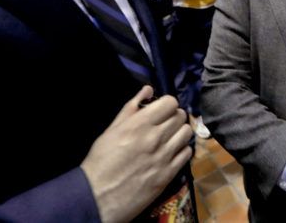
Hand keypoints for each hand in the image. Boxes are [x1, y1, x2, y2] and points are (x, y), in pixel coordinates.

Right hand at [81, 86, 192, 222]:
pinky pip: (187, 153)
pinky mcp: (169, 174)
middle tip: (165, 124)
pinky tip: (172, 152)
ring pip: (187, 132)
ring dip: (180, 132)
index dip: (167, 104)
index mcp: (140, 124)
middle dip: (174, 116)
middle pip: (181, 116)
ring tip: (170, 137)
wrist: (97, 196)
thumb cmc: (100, 161)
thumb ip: (131, 108)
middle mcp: (155, 137)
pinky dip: (182, 150)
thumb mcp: (111, 130)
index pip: (170, 102)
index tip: (161, 110)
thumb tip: (148, 90)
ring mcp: (164, 156)